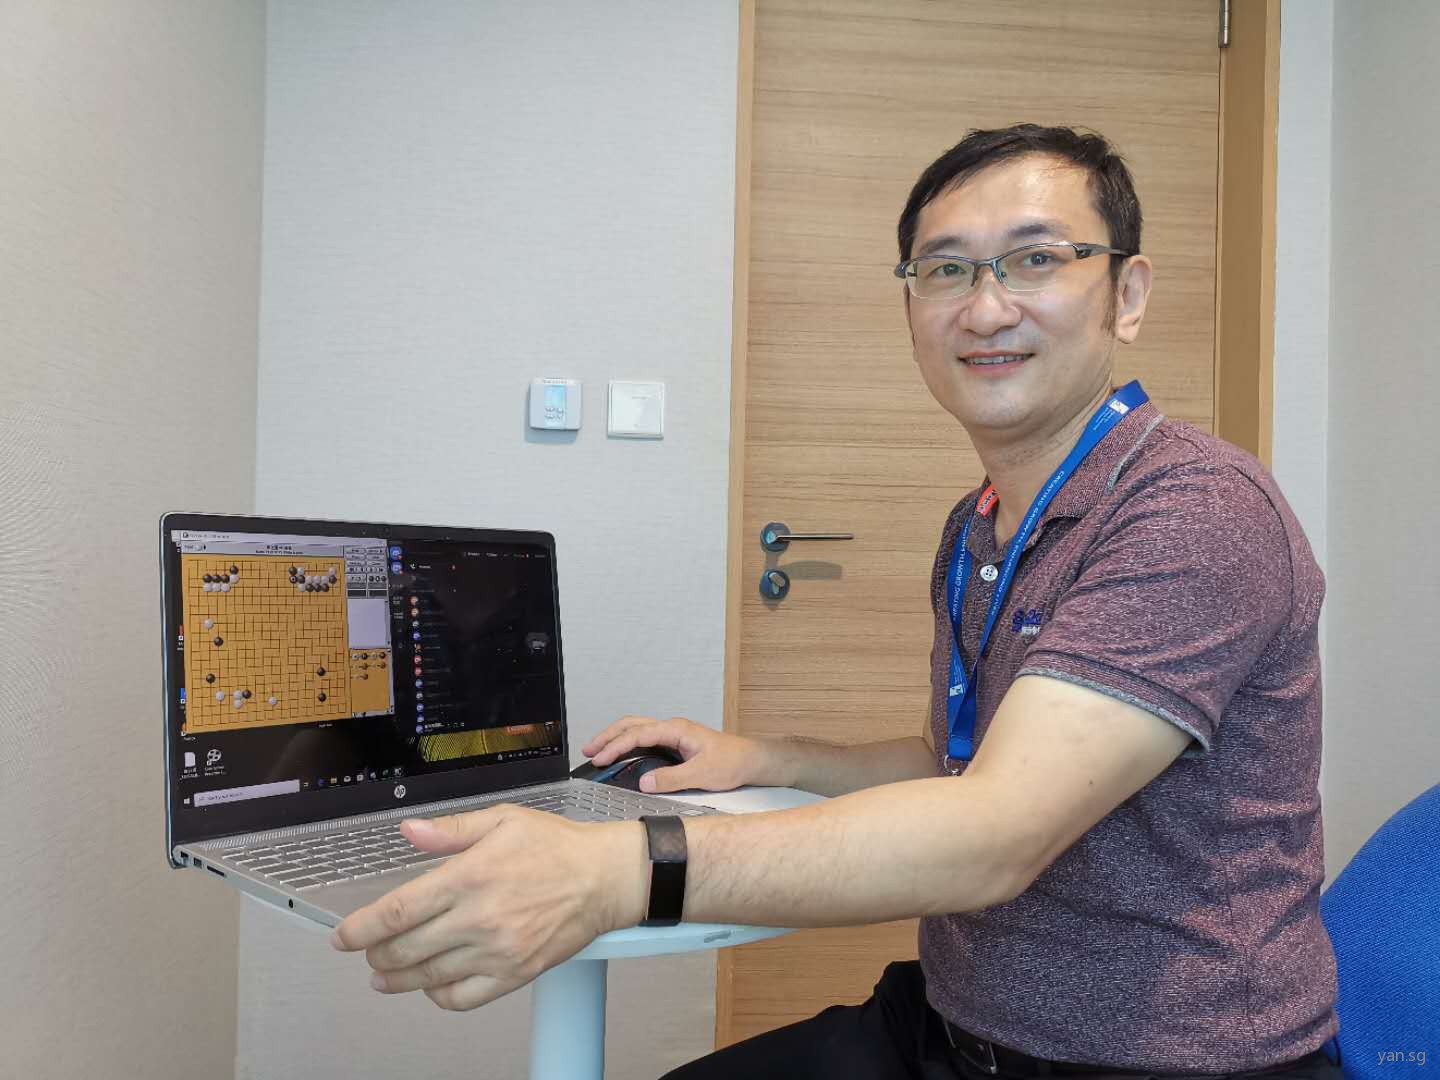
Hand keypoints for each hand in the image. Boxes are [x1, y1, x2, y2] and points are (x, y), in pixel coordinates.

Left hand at [330, 806, 646, 1010]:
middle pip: (405, 949)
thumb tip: (408, 831)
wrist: (605, 878)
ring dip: (397, 979)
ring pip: (428, 977)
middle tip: (367, 951)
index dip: (362, 928)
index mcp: (470, 876)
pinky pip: (463, 997)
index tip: (344, 936)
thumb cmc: (557, 846)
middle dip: (376, 954)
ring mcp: (497, 950)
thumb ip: (451, 830)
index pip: (398, 911)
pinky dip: (438, 996)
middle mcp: (479, 918)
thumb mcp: (502, 819)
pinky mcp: (515, 973)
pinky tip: (432, 984)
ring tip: (385, 975)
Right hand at [581, 715, 771, 793]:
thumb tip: (644, 781)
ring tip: (597, 750)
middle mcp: (673, 728)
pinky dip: (627, 744)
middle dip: (608, 736)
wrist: (751, 760)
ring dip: (616, 738)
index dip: (616, 746)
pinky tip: (620, 755)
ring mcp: (673, 734)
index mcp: (677, 729)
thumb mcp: (702, 774)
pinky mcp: (675, 744)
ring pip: (637, 729)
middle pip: (632, 725)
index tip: (600, 758)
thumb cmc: (733, 762)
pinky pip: (645, 739)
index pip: (638, 734)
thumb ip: (672, 778)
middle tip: (588, 750)